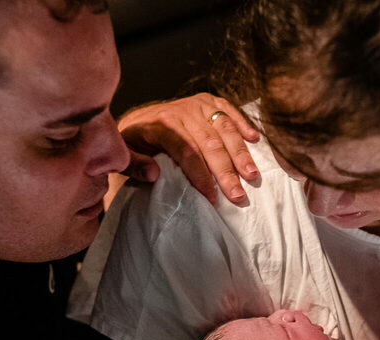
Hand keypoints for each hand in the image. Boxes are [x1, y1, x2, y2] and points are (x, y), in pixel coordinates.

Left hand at [118, 93, 259, 203]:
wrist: (136, 118)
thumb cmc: (133, 142)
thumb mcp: (125, 154)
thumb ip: (134, 165)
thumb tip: (154, 174)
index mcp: (162, 124)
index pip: (187, 151)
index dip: (200, 176)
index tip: (211, 198)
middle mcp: (182, 111)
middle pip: (210, 142)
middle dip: (226, 171)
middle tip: (238, 194)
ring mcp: (197, 104)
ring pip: (224, 127)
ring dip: (240, 152)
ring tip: (252, 174)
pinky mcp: (207, 101)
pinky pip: (228, 110)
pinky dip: (243, 124)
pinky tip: (255, 139)